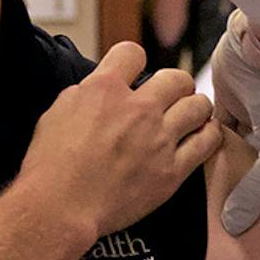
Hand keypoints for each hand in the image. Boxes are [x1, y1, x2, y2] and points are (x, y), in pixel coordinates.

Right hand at [17, 42, 222, 238]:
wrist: (60, 207)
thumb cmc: (50, 166)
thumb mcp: (58, 112)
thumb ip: (87, 94)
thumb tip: (101, 88)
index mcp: (105, 89)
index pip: (133, 52)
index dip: (134, 61)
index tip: (136, 73)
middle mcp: (138, 109)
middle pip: (177, 78)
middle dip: (175, 85)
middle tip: (171, 96)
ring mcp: (159, 139)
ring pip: (199, 106)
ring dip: (196, 107)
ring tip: (191, 115)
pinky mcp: (172, 170)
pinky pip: (207, 143)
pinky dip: (208, 135)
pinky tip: (203, 136)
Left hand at [210, 11, 259, 234]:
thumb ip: (256, 191)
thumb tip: (234, 226)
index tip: (255, 231)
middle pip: (259, 173)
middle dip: (242, 191)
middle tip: (219, 217)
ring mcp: (253, 120)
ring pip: (235, 153)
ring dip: (221, 167)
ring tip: (199, 194)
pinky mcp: (229, 103)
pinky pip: (215, 130)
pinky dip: (204, 141)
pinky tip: (189, 158)